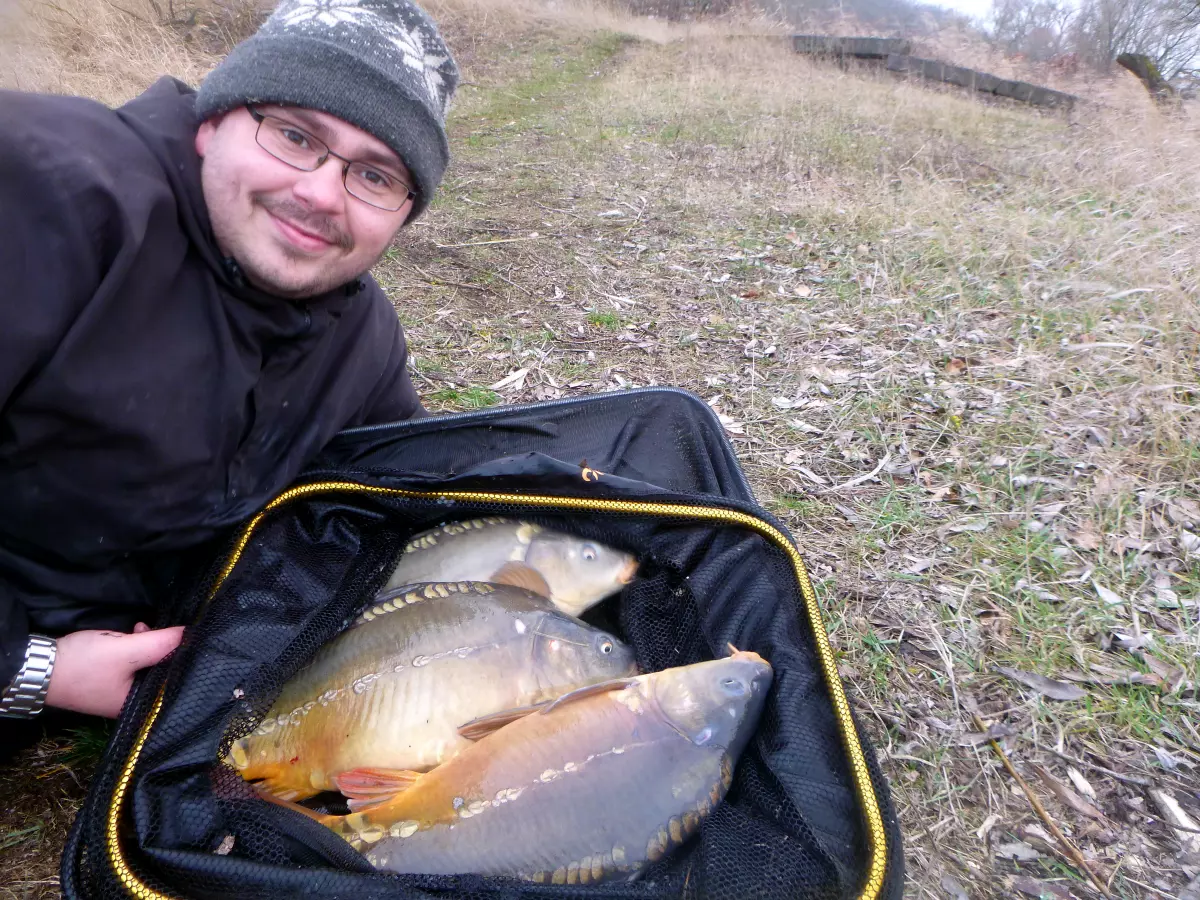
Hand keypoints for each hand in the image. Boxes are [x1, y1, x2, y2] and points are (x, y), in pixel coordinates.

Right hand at [45, 624, 184, 717]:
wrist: (38, 668)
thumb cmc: (83, 665)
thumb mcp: (125, 651)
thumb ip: (159, 644)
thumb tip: (190, 634)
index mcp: (140, 705)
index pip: (173, 680)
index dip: (180, 656)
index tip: (182, 637)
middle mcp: (133, 703)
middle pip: (161, 672)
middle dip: (160, 648)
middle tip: (150, 631)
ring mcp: (120, 693)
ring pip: (146, 665)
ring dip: (146, 644)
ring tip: (137, 629)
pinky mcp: (110, 681)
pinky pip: (132, 664)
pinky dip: (133, 648)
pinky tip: (130, 635)